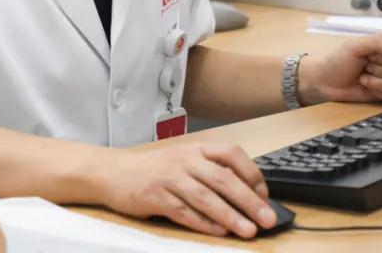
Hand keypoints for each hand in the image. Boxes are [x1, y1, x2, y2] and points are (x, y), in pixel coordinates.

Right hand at [90, 143, 283, 237]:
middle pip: (223, 179)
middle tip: (268, 218)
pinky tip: (219, 232)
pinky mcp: (155, 197)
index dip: (252, 174)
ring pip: (205, 197)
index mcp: (195, 149)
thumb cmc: (154, 170)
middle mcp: (184, 160)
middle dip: (249, 201)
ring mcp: (169, 178)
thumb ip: (209, 173)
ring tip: (249, 230)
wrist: (113, 172)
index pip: (231, 154)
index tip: (265, 194)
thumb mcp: (183, 161)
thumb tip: (246, 196)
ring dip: (230, 215)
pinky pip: (184, 212)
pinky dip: (203, 223)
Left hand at [303, 33, 381, 104]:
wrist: (326, 82)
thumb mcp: (354, 46)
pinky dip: (379, 92)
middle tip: (365, 67)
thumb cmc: (337, 61)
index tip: (371, 56)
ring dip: (378, 82)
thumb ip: (378, 42)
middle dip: (380, 70)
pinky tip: (367, 87)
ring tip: (363, 78)